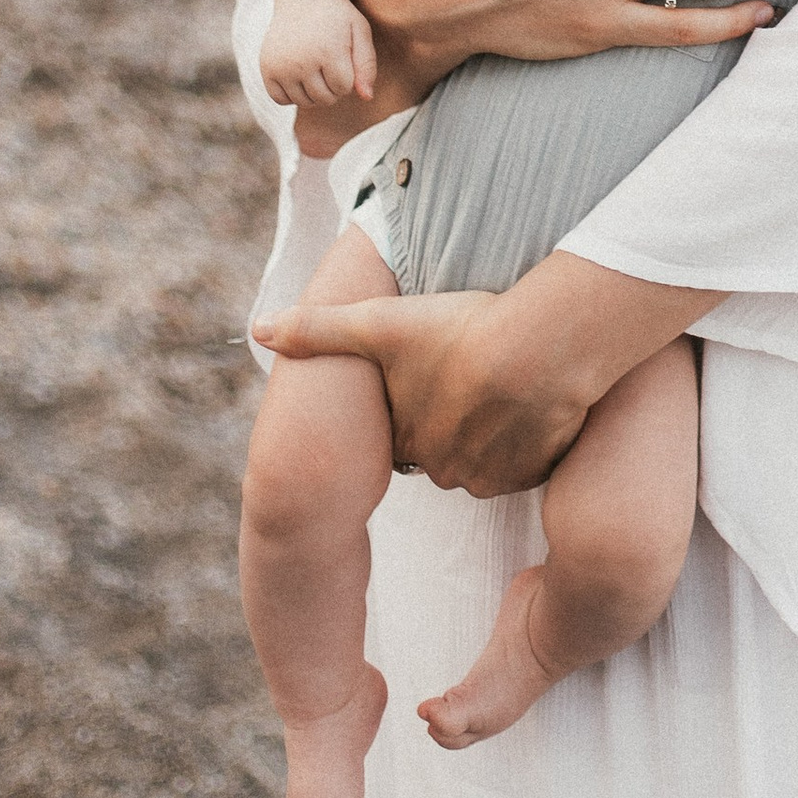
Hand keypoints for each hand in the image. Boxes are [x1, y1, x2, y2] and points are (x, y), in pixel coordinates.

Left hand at [257, 256, 715, 497]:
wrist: (541, 347)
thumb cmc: (459, 331)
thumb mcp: (380, 324)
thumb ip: (317, 330)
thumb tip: (256, 330)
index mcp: (411, 442)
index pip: (408, 433)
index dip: (421, 399)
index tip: (439, 368)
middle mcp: (449, 469)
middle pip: (449, 445)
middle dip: (459, 416)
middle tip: (478, 367)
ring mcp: (496, 473)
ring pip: (489, 453)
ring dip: (497, 428)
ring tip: (513, 377)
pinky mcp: (538, 469)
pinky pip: (531, 457)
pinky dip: (534, 435)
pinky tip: (539, 395)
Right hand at [261, 0, 378, 112]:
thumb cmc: (337, 16)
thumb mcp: (360, 31)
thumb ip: (367, 65)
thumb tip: (367, 98)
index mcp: (329, 50)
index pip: (344, 88)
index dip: (349, 78)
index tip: (346, 60)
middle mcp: (302, 60)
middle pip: (324, 98)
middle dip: (333, 88)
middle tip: (332, 66)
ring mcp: (281, 65)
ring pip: (303, 102)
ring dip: (314, 93)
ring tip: (319, 70)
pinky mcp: (266, 68)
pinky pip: (280, 99)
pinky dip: (292, 94)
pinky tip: (300, 76)